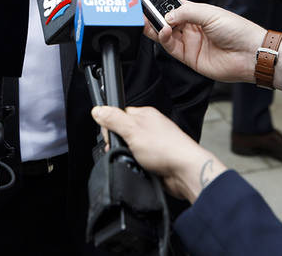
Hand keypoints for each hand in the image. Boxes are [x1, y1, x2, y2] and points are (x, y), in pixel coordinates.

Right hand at [91, 106, 225, 202]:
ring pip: (130, 148)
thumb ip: (113, 119)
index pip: (119, 114)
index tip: (110, 136)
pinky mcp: (155, 159)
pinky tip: (140, 166)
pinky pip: (137, 160)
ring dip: (128, 155)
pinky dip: (135, 165)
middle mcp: (150, 127)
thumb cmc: (166, 148)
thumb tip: (98, 110)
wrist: (184, 172)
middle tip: (123, 148)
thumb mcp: (132, 130)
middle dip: (118, 143)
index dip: (111, 126)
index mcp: (145, 115)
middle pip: (123, 132)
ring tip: (134, 159)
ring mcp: (153, 144)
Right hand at [143, 0, 267, 84]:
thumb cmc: (237, 30)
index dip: (160, 4)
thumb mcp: (210, 14)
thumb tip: (166, 15)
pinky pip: (170, 47)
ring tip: (147, 21)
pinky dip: (163, 39)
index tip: (148, 0)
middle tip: (142, 11)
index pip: (173, 6)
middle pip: (166, 21)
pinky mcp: (188, 57)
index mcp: (197, 13)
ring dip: (155, 28)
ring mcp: (189, 42)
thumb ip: (185, 12)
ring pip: (165, 34)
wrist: (250, 54)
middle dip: (154, 16)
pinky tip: (162, 31)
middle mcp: (191, 28)